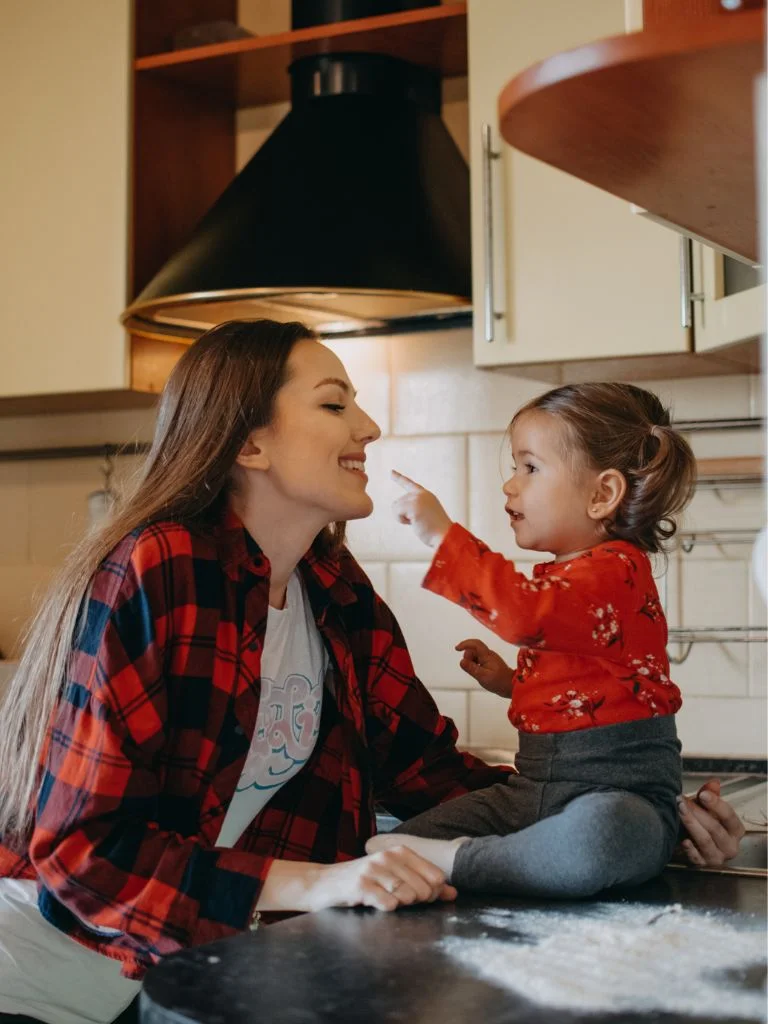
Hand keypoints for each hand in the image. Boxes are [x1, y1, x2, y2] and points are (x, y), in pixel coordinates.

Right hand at [311, 846, 456, 911]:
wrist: (323, 884)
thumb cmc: (364, 882)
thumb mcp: (394, 877)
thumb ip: (425, 883)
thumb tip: (453, 893)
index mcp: (400, 851)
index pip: (436, 877)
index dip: (433, 893)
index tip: (419, 898)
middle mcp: (388, 856)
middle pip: (424, 889)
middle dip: (418, 902)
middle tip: (399, 901)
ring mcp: (374, 869)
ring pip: (408, 896)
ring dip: (400, 905)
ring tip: (387, 900)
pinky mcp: (361, 885)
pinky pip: (388, 904)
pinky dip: (386, 909)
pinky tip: (376, 904)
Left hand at [391, 470, 452, 548]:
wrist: (445, 535)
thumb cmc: (434, 530)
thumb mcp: (424, 515)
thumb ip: (413, 507)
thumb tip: (395, 506)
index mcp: (426, 495)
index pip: (409, 484)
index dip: (399, 478)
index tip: (391, 472)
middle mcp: (421, 494)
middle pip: (398, 502)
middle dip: (403, 515)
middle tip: (420, 521)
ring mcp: (417, 499)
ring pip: (396, 507)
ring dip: (402, 518)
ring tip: (418, 522)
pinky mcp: (413, 506)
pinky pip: (396, 512)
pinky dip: (401, 520)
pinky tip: (413, 523)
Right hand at [456, 639, 513, 697]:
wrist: (512, 686)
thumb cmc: (499, 682)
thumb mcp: (483, 676)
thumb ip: (471, 668)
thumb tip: (461, 661)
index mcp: (487, 655)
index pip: (475, 643)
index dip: (465, 644)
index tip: (457, 649)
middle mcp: (488, 654)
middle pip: (474, 650)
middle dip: (468, 657)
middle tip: (471, 669)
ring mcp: (490, 658)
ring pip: (476, 655)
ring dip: (472, 662)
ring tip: (477, 673)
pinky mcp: (490, 663)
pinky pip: (479, 660)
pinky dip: (476, 665)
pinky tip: (479, 673)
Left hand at [676, 779, 744, 867]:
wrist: (692, 839)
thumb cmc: (703, 821)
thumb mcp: (707, 808)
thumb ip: (710, 796)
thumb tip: (713, 783)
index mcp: (736, 830)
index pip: (729, 816)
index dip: (716, 804)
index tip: (702, 794)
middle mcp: (730, 846)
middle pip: (715, 828)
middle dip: (698, 813)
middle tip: (682, 801)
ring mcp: (717, 857)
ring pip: (705, 840)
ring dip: (691, 824)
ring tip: (680, 811)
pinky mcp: (703, 865)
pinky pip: (696, 858)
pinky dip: (689, 849)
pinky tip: (683, 840)